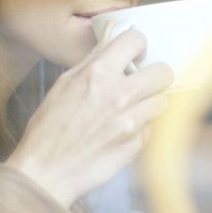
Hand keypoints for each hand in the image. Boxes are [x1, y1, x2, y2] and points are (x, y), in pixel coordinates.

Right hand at [6, 29, 172, 207]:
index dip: (136, 45)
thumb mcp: (63, 85)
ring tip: (135, 107)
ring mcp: (133, 120)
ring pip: (164, 100)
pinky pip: (152, 126)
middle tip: (143, 82)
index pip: (135, 40)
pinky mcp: (138, 143)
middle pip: (163, 72)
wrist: (47, 172)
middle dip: (155, 75)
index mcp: (98, 74)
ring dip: (151, 102)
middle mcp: (121, 94)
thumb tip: (111, 46)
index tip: (134, 54)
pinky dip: (143, 126)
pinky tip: (124, 130)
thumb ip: (91, 63)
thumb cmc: (49, 128)